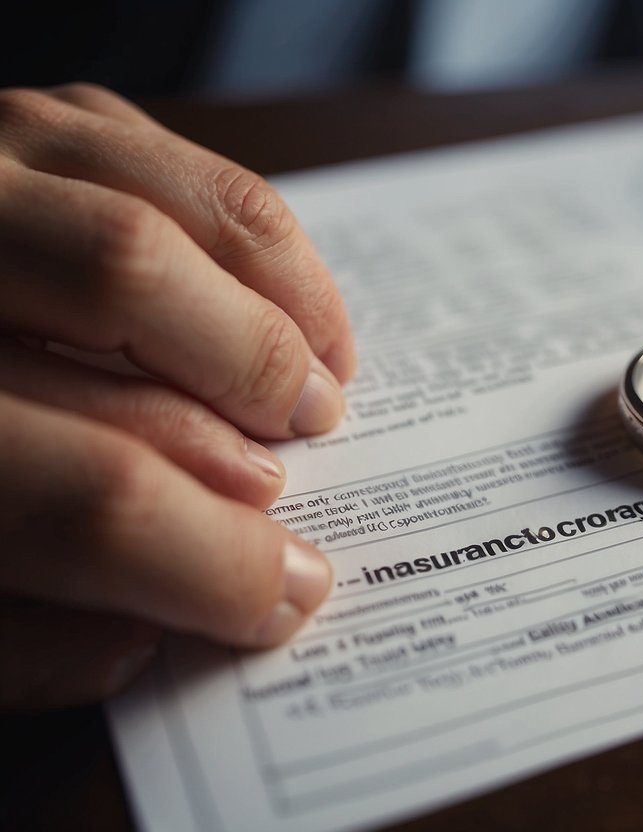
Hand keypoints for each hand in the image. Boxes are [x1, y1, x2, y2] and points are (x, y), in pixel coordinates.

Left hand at [0, 84, 356, 707]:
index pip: (92, 489)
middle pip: (123, 279)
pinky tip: (283, 305)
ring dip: (278, 298)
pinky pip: (166, 151)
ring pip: (156, 194)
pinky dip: (257, 237)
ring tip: (318, 376)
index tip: (285, 590)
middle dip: (253, 380)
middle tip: (304, 450)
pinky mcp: (16, 118)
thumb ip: (18, 643)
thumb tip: (156, 630)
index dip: (214, 556)